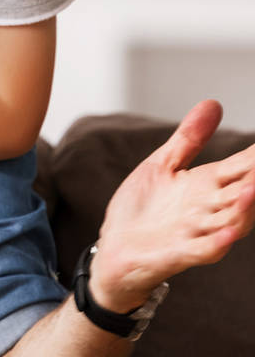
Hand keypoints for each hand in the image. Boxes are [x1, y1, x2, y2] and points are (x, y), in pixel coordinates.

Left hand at [90, 99, 254, 312]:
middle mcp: (207, 208)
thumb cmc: (143, 209)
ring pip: (229, 220)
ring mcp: (196, 231)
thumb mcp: (163, 164)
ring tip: (254, 189)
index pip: (241, 167)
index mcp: (206, 185)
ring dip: (244, 208)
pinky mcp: (179, 253)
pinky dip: (216, 243)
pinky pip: (203, 250)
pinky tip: (227, 235)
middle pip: (243, 193)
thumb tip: (213, 103)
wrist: (115, 248)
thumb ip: (189, 138)